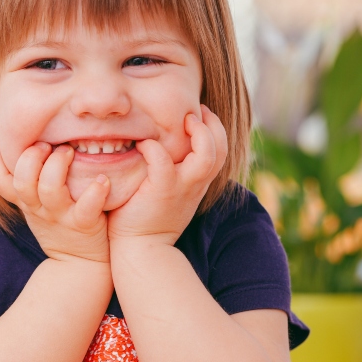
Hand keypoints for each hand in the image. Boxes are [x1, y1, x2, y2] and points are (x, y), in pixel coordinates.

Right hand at [0, 139, 110, 263]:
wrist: (80, 264)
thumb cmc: (60, 225)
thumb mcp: (36, 207)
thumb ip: (30, 182)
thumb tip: (26, 145)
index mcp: (26, 202)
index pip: (0, 182)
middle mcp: (39, 208)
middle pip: (22, 181)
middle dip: (31, 157)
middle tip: (46, 145)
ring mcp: (60, 217)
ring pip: (50, 190)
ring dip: (58, 166)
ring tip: (69, 151)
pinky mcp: (83, 225)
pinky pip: (87, 208)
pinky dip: (95, 192)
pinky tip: (102, 180)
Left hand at [108, 105, 228, 245]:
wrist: (141, 250)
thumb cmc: (146, 219)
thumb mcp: (168, 194)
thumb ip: (171, 173)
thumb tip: (161, 147)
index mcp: (197, 183)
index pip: (220, 151)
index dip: (214, 129)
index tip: (199, 115)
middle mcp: (195, 184)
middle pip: (221, 149)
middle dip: (213, 125)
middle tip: (195, 111)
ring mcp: (181, 188)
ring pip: (207, 155)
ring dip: (198, 133)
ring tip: (183, 120)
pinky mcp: (161, 191)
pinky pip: (163, 161)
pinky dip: (154, 148)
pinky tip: (143, 145)